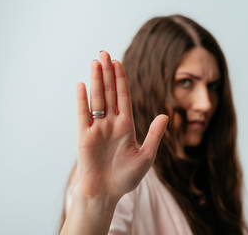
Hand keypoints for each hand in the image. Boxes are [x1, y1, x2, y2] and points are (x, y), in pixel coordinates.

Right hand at [75, 51, 167, 200]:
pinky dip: (82, 100)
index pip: (123, 97)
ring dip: (95, 81)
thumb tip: (165, 115)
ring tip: (95, 62)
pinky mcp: (84, 137)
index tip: (118, 63)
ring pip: (97, 99)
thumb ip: (155, 135)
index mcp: (126, 126)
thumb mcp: (146, 156)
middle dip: (107, 73)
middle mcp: (111, 124)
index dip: (121, 80)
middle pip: (109, 93)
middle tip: (104, 53)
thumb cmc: (126, 178)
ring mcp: (97, 128)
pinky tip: (82, 85)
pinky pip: (82, 115)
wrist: (106, 193)